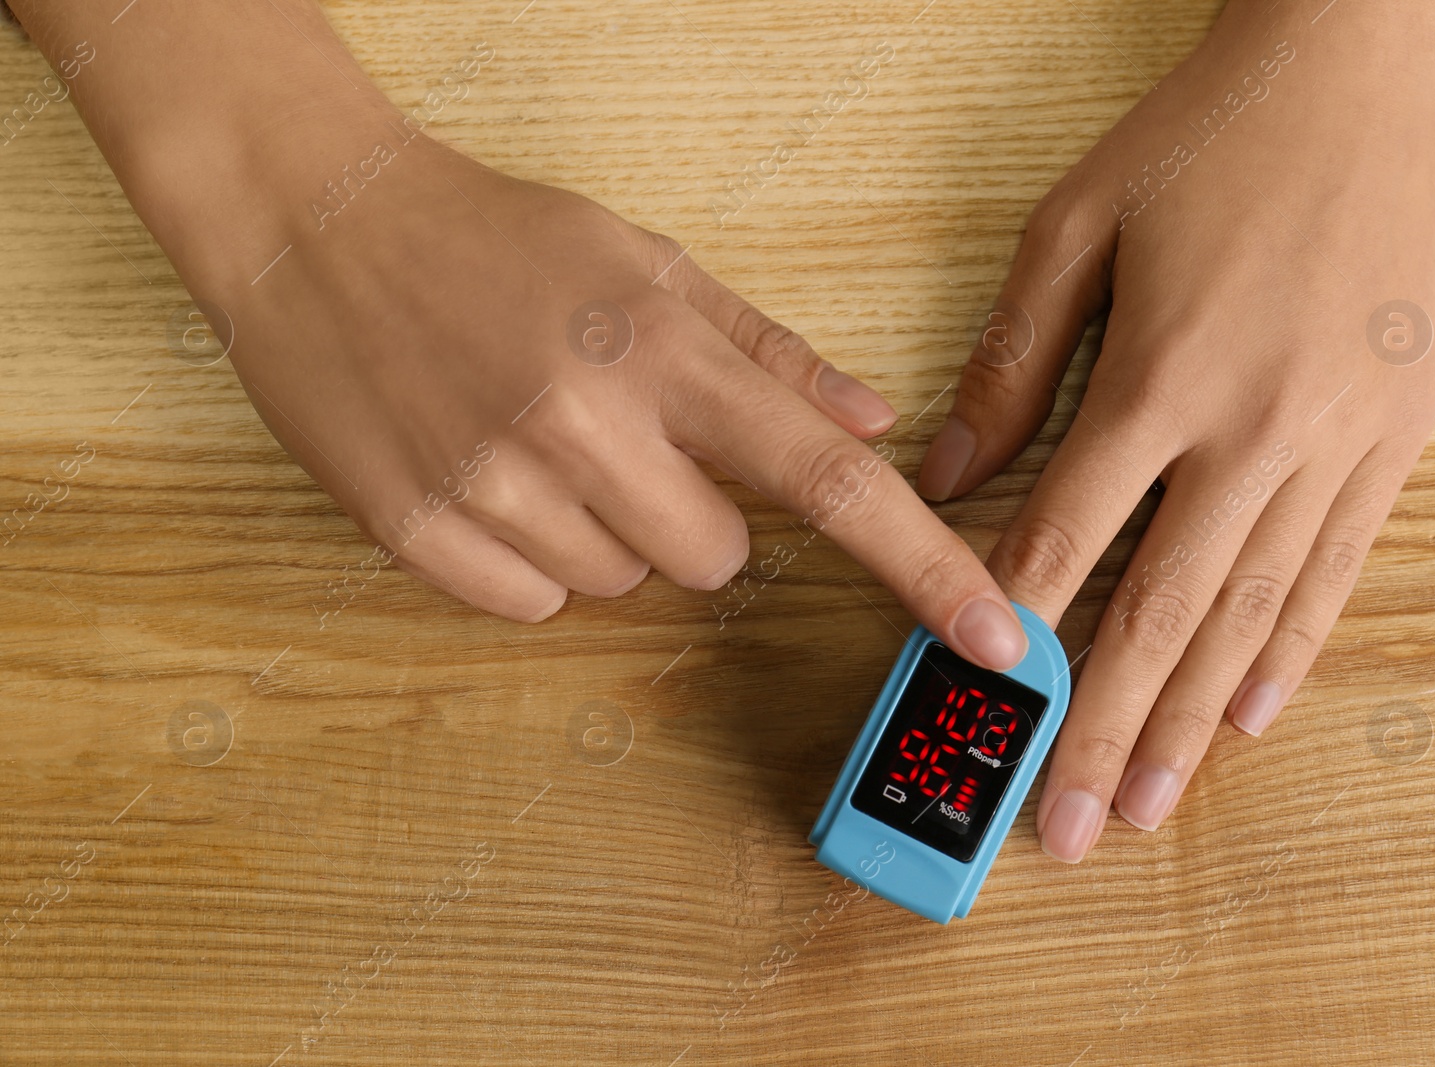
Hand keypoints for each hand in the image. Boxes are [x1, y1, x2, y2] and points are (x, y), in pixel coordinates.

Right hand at [206, 120, 1031, 665]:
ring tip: (542, 444)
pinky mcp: (418, 530)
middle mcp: (586, 421)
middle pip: (719, 560)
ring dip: (606, 535)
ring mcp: (495, 481)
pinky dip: (529, 560)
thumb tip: (878, 422)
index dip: (923, 563)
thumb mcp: (646, 262)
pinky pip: (530, 606)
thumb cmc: (495, 238)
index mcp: (660, 348)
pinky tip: (489, 476)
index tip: (997, 634)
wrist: (316, 224)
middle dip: (696, 518)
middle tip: (628, 442)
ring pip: (623, 588)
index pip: (824, 477)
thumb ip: (769, 350)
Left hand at [916, 0, 1434, 857]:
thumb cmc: (1212, 134)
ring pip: (1251, 614)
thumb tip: (950, 466)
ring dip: (1193, 722)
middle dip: (1100, 729)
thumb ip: (1013, 359)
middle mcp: (1253, 431)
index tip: (977, 714)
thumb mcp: (1079, 222)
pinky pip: (1337, 568)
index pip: (1067, 542)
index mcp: (1159, 378)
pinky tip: (1252, 716)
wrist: (1377, 63)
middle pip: (1159, 612)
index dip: (1016, 635)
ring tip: (1148, 807)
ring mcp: (1337, 442)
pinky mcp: (1394, 437)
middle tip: (1063, 826)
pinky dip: (1291, 650)